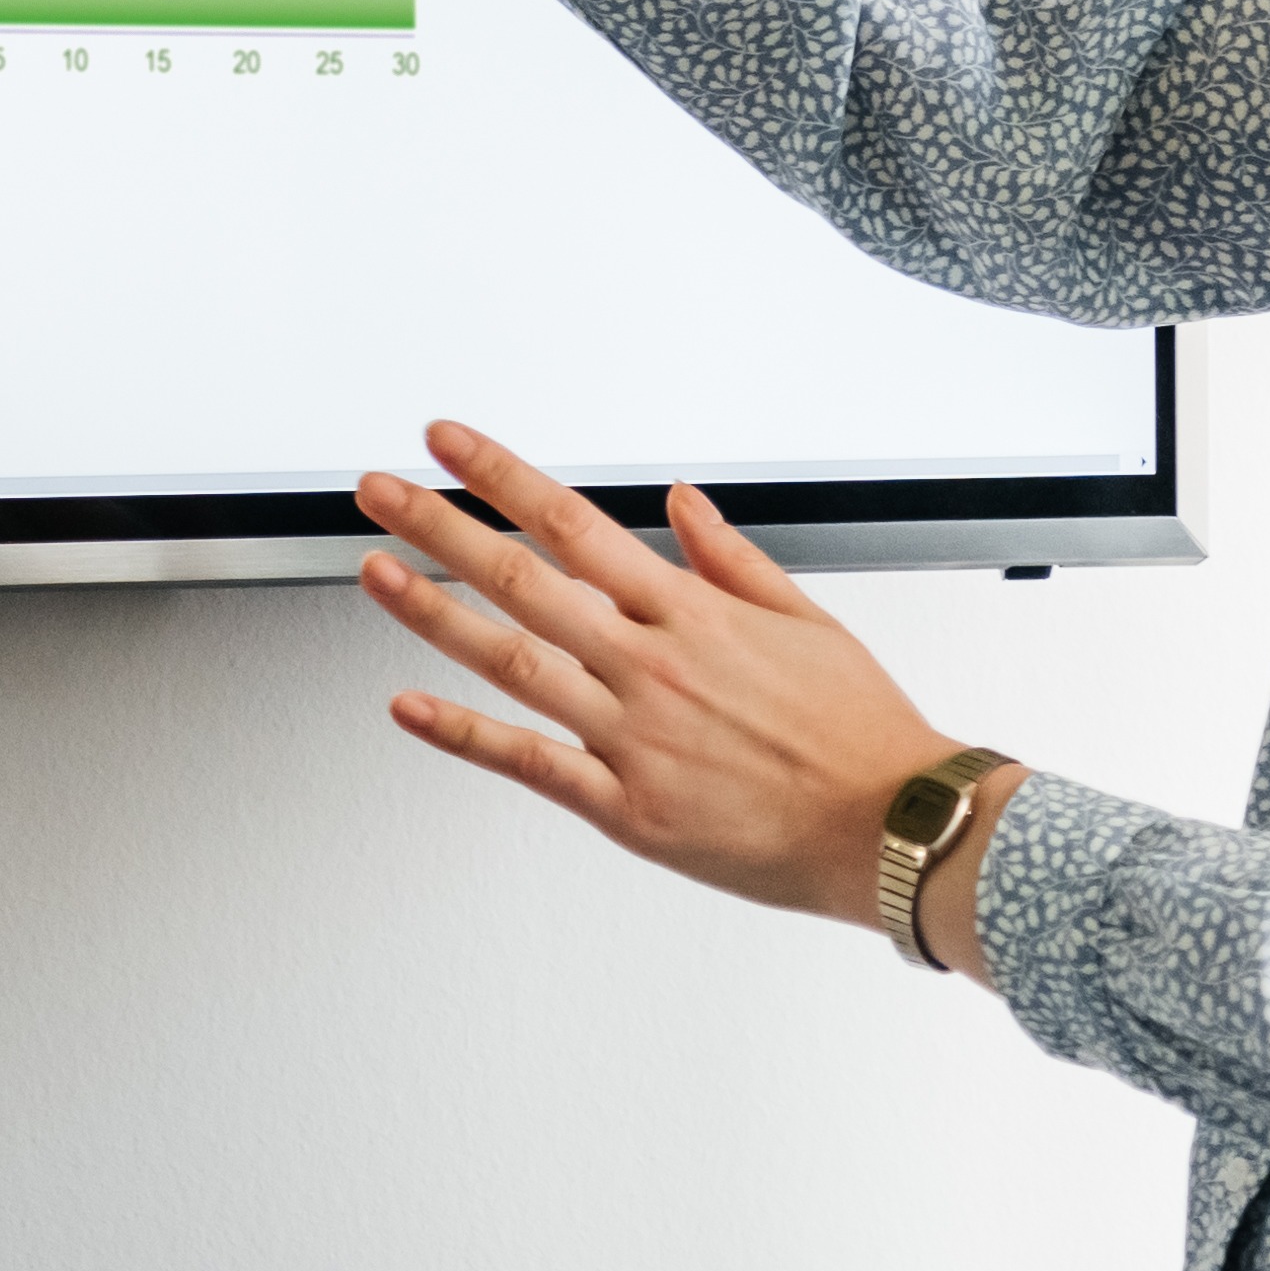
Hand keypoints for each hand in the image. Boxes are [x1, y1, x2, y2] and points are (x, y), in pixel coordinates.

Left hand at [356, 420, 1001, 956]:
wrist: (895, 825)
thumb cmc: (861, 732)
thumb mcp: (807, 619)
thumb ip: (731, 557)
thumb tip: (680, 502)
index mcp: (694, 612)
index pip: (574, 523)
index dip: (501, 476)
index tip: (449, 444)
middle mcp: (654, 665)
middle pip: (524, 578)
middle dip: (439, 527)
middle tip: (378, 493)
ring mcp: (635, 737)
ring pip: (513, 661)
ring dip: (433, 613)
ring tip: (375, 572)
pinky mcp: (630, 810)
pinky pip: (530, 763)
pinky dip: (464, 734)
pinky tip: (409, 707)